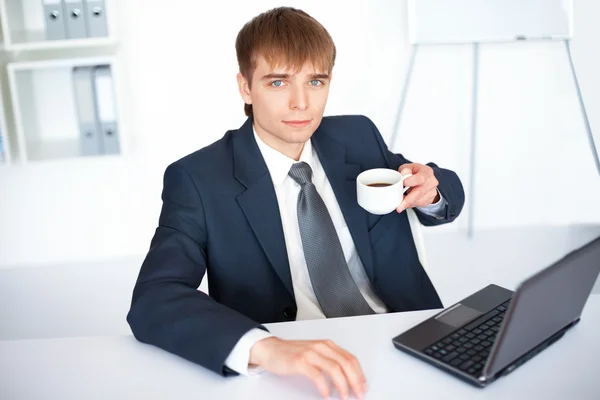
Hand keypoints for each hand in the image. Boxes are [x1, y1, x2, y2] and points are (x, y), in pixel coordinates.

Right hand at [250, 337, 367, 399]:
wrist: (269, 349)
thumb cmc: (291, 353)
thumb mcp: (314, 354)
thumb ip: (329, 361)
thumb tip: (346, 378)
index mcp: (327, 345)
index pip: (350, 359)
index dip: (359, 374)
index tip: (363, 387)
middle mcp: (321, 347)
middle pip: (346, 364)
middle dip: (355, 381)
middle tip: (358, 394)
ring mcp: (310, 353)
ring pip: (335, 369)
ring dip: (343, 385)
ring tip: (344, 397)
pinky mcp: (300, 361)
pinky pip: (317, 375)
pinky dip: (324, 387)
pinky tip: (326, 394)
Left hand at [396, 163, 439, 212]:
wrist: (425, 179)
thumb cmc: (415, 173)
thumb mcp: (408, 167)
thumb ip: (405, 169)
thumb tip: (403, 174)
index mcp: (426, 172)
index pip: (420, 178)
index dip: (412, 181)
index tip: (404, 183)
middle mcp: (431, 182)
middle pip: (419, 192)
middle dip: (408, 200)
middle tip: (398, 207)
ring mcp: (432, 192)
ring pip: (418, 200)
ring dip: (407, 202)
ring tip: (399, 201)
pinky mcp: (430, 200)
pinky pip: (418, 204)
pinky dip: (410, 204)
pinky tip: (406, 200)